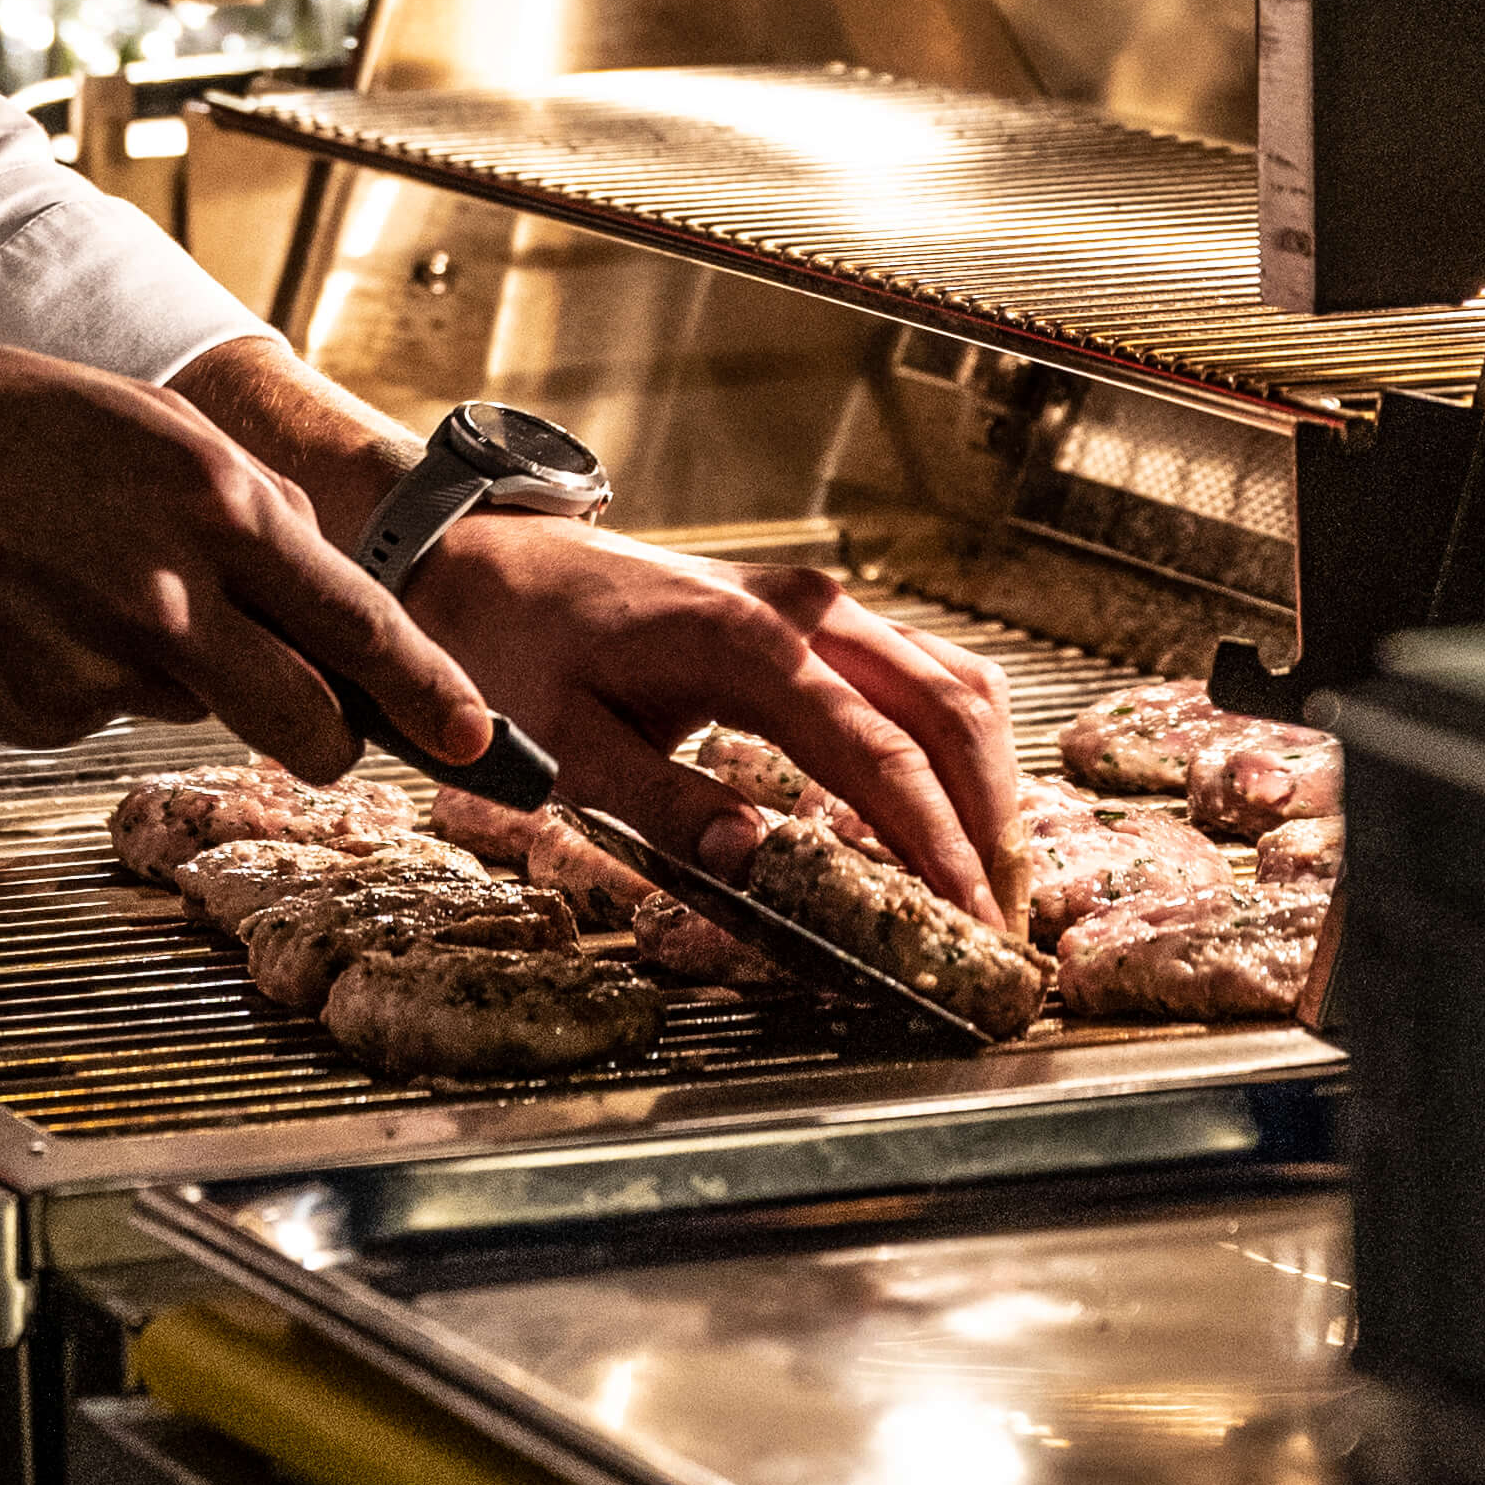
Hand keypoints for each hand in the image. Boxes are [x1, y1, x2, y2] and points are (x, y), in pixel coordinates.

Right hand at [0, 322, 500, 777]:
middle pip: (306, 723)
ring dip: (174, 674)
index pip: (361, 624)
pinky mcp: (36, 713)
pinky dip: (82, 679)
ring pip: (193, 709)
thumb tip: (318, 582)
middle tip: (316, 728)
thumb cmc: (6, 423)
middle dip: (329, 741)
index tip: (482, 741)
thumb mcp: (154, 425)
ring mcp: (100, 663)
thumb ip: (246, 506)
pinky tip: (25, 611)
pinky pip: (100, 715)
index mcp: (219, 505)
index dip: (430, 696)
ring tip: (86, 587)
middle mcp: (173, 593)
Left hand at [416, 523, 1025, 931]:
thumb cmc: (514, 647)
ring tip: (988, 880)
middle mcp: (801, 611)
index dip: (936, 845)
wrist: (484, 561)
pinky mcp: (809, 618)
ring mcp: (813, 605)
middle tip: (1000, 922)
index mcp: (746, 643)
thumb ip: (662, 805)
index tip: (970, 923)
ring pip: (947, 684)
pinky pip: (914, 675)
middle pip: (946, 710)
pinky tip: (945, 812)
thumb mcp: (563, 744)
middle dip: (987, 819)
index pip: (879, 755)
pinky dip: (947, 744)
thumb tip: (751, 862)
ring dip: (981, 779)